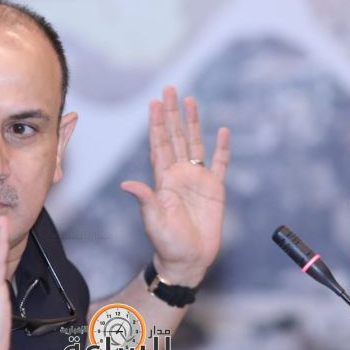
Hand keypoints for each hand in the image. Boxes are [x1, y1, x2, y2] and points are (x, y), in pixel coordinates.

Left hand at [121, 86, 229, 286]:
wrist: (188, 259)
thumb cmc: (168, 243)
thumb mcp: (153, 220)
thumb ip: (145, 200)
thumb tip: (127, 184)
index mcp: (163, 179)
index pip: (159, 144)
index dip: (156, 123)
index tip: (154, 102)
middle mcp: (179, 174)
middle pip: (176, 136)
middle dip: (172, 113)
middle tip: (170, 89)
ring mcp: (197, 180)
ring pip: (195, 143)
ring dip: (193, 122)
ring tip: (191, 101)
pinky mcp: (215, 189)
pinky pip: (220, 164)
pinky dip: (222, 148)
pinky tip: (223, 131)